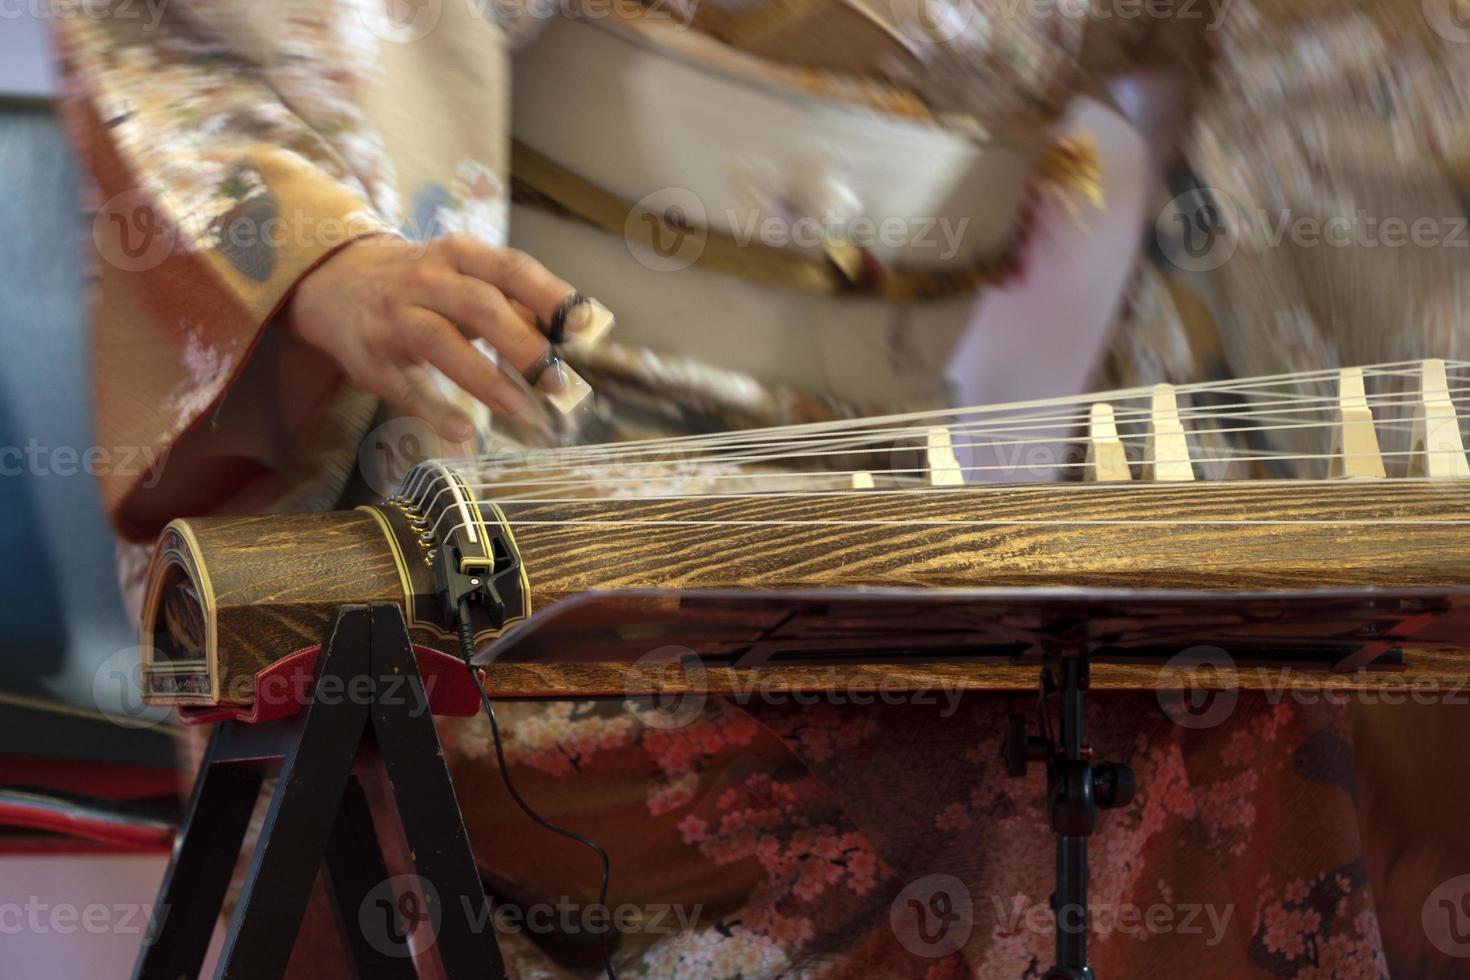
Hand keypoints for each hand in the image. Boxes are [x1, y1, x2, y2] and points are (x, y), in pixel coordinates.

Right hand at [281, 233, 574, 439]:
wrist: (337, 282)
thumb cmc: (425, 285)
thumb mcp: (467, 277)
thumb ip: (516, 302)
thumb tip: (574, 330)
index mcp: (459, 256)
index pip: (512, 269)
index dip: (551, 296)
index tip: (586, 326)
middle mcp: (425, 279)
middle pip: (480, 306)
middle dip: (523, 345)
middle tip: (558, 383)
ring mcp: (394, 316)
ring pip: (439, 340)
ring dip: (483, 377)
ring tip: (520, 409)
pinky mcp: (371, 356)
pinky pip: (404, 384)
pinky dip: (434, 409)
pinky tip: (462, 431)